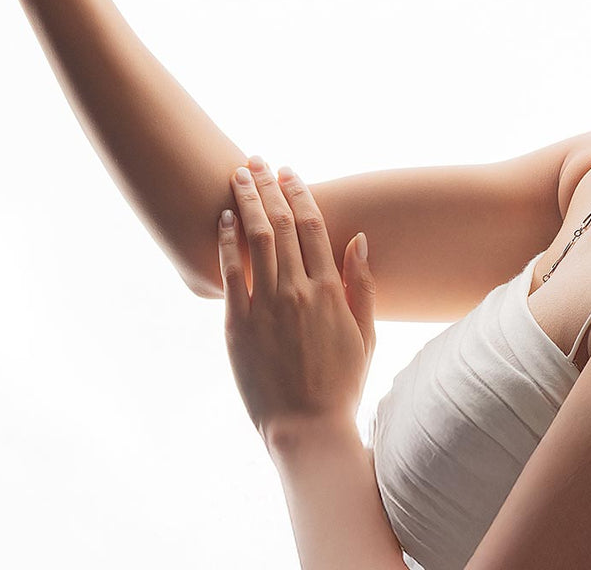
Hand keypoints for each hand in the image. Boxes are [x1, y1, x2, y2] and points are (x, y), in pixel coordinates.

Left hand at [217, 157, 376, 448]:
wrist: (305, 428)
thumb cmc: (341, 383)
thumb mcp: (366, 334)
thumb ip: (362, 284)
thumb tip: (358, 239)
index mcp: (330, 290)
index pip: (313, 227)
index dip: (301, 195)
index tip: (292, 174)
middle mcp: (298, 289)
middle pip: (280, 223)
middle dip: (270, 187)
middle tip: (259, 161)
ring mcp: (266, 305)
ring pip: (255, 238)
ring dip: (247, 201)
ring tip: (238, 175)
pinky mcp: (239, 323)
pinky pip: (230, 272)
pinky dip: (227, 241)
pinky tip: (224, 218)